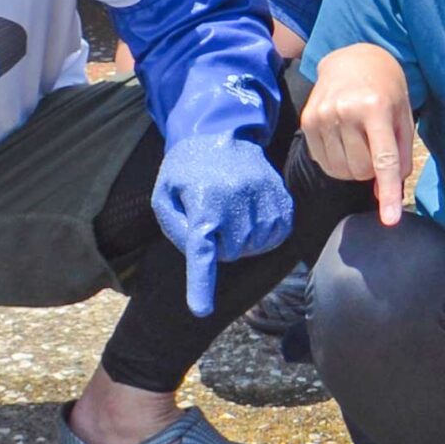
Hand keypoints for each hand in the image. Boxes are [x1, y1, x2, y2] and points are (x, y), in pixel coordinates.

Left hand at [152, 134, 295, 317]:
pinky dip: (264, 235)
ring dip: (243, 241)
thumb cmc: (186, 168)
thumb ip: (176, 228)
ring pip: (256, 246)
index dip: (201, 284)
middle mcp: (236, 200)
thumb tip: (199, 255)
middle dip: (221, 247)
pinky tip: (252, 219)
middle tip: (213, 224)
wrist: (221, 133)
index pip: (202, 252)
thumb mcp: (164, 194)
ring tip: (232, 218)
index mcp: (203, 202)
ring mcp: (263, 198)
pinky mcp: (281, 197)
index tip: (200, 310)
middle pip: (232, 253)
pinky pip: (277, 234)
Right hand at [301, 43, 416, 227]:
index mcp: (375, 107)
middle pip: (361, 170)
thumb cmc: (385, 90)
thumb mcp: (403, 117)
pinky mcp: (307, 121)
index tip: (390, 220)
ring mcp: (322, 116)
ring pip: (341, 170)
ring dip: (355, 167)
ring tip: (361, 143)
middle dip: (373, 170)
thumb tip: (385, 195)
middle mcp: (344, 111)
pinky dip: (338, 162)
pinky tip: (344, 141)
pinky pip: (324, 162)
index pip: (383, 160)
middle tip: (376, 146)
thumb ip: (400, 157)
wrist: (352, 59)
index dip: (389, 194)